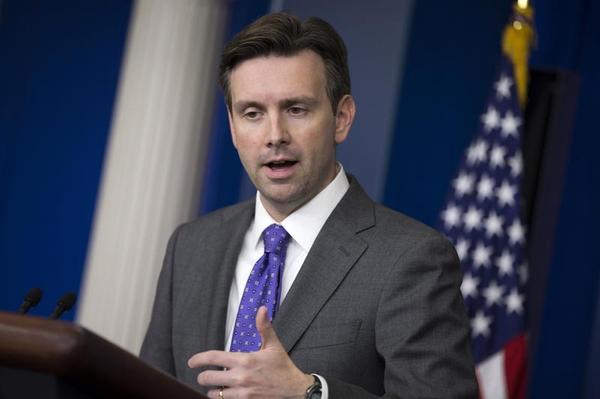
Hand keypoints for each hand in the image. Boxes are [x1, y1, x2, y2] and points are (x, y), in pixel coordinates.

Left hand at [188, 306, 313, 398]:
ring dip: (212, 390)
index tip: (192, 362)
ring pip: (214, 394)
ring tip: (216, 387)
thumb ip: (264, 327)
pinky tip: (226, 395)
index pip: (213, 358)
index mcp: (245, 360)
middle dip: (203, 377)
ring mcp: (242, 393)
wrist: (295, 391)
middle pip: (207, 378)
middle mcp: (240, 377)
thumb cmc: (283, 368)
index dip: (198, 359)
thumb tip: (262, 309)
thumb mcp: (274, 346)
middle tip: (205, 376)